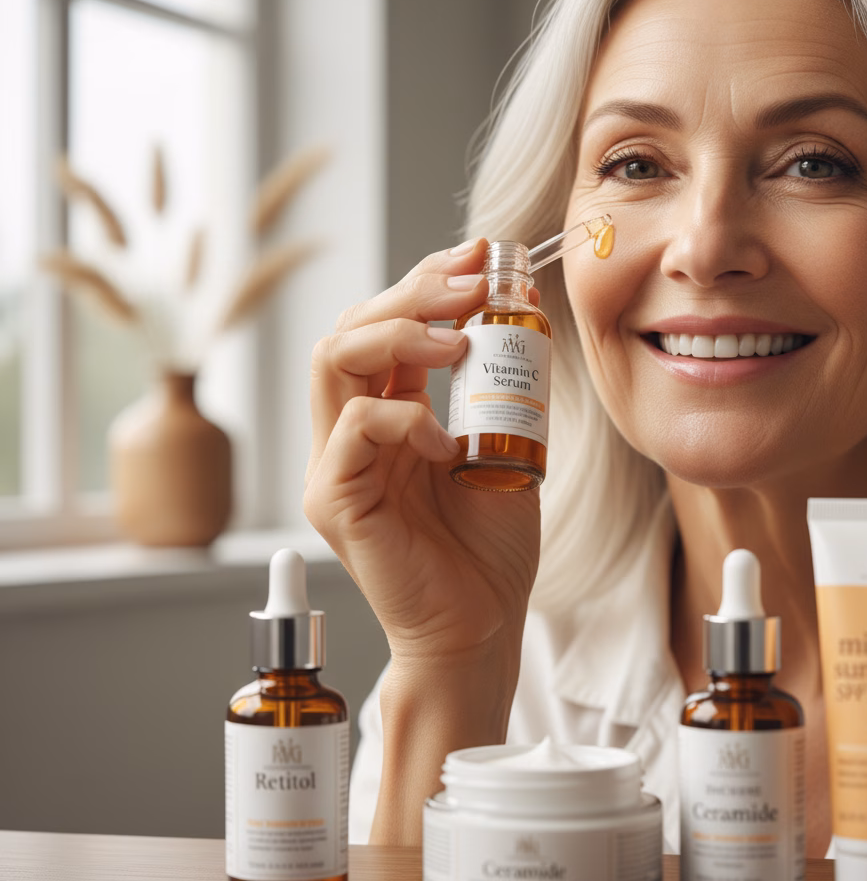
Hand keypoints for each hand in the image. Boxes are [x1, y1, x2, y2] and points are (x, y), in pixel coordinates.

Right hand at [304, 236, 539, 675]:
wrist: (481, 625)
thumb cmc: (489, 546)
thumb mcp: (506, 445)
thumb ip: (501, 384)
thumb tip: (519, 307)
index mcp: (390, 416)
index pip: (386, 327)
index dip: (428, 282)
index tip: (482, 255)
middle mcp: (352, 433)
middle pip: (353, 328)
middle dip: (415, 292)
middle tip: (474, 282)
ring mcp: (335, 465)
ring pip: (334, 360)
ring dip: (401, 335)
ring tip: (460, 342)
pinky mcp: (333, 499)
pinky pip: (352, 429)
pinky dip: (404, 418)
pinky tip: (447, 441)